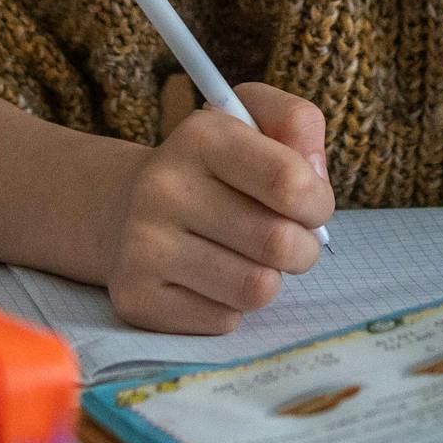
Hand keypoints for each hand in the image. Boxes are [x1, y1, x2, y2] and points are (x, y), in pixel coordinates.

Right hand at [102, 80, 331, 332]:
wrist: (124, 210)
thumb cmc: (211, 169)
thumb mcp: (252, 121)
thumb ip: (296, 124)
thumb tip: (315, 178)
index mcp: (200, 138)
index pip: (290, 182)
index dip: (318, 202)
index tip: (310, 205)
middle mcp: (163, 188)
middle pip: (279, 243)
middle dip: (303, 248)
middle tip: (288, 240)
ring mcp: (144, 247)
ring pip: (256, 288)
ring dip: (268, 280)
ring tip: (250, 259)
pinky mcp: (138, 298)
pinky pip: (224, 321)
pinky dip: (231, 307)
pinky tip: (211, 281)